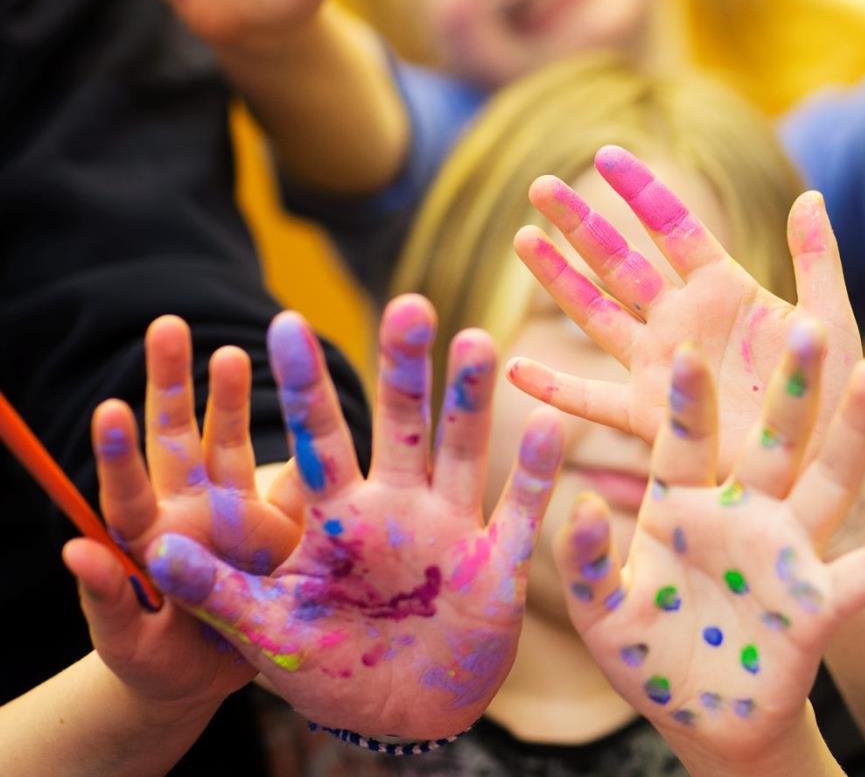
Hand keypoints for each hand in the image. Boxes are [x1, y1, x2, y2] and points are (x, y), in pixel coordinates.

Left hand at [64, 315, 300, 712]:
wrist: (217, 676)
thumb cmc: (158, 663)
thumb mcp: (128, 642)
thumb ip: (106, 599)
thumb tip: (72, 550)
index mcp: (149, 539)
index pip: (129, 487)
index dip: (120, 451)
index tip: (111, 408)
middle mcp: (189, 511)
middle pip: (176, 438)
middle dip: (172, 381)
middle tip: (167, 325)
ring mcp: (237, 512)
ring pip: (230, 441)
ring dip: (229, 395)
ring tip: (233, 351)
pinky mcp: (281, 522)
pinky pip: (294, 478)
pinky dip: (301, 443)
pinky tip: (311, 403)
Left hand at [142, 296, 564, 741]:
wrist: (402, 717)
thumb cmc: (327, 668)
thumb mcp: (264, 631)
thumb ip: (217, 590)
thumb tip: (157, 547)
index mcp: (336, 516)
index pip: (317, 438)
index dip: (304, 386)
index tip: (284, 322)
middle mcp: (397, 507)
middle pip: (400, 425)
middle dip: (403, 368)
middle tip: (406, 304)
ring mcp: (450, 528)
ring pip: (462, 451)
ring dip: (470, 401)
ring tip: (476, 340)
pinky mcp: (497, 563)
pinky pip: (519, 511)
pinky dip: (535, 473)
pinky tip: (550, 423)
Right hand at [508, 145, 864, 490]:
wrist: (824, 466)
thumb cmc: (834, 397)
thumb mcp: (831, 324)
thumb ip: (817, 261)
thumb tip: (810, 197)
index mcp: (726, 290)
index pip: (673, 227)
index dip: (639, 191)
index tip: (604, 154)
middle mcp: (684, 321)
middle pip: (620, 262)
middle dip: (580, 225)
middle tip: (539, 187)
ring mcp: (662, 367)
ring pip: (596, 315)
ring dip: (559, 281)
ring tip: (523, 240)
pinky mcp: (650, 417)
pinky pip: (592, 400)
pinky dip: (554, 389)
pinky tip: (514, 369)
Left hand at [558, 323, 864, 764]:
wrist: (696, 717)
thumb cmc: (643, 654)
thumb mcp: (600, 610)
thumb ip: (587, 562)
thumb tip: (580, 509)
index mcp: (683, 504)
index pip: (686, 440)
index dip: (687, 402)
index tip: (684, 351)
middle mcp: (743, 514)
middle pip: (773, 440)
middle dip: (789, 387)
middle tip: (805, 326)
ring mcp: (787, 554)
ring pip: (827, 482)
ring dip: (854, 431)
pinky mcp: (819, 605)